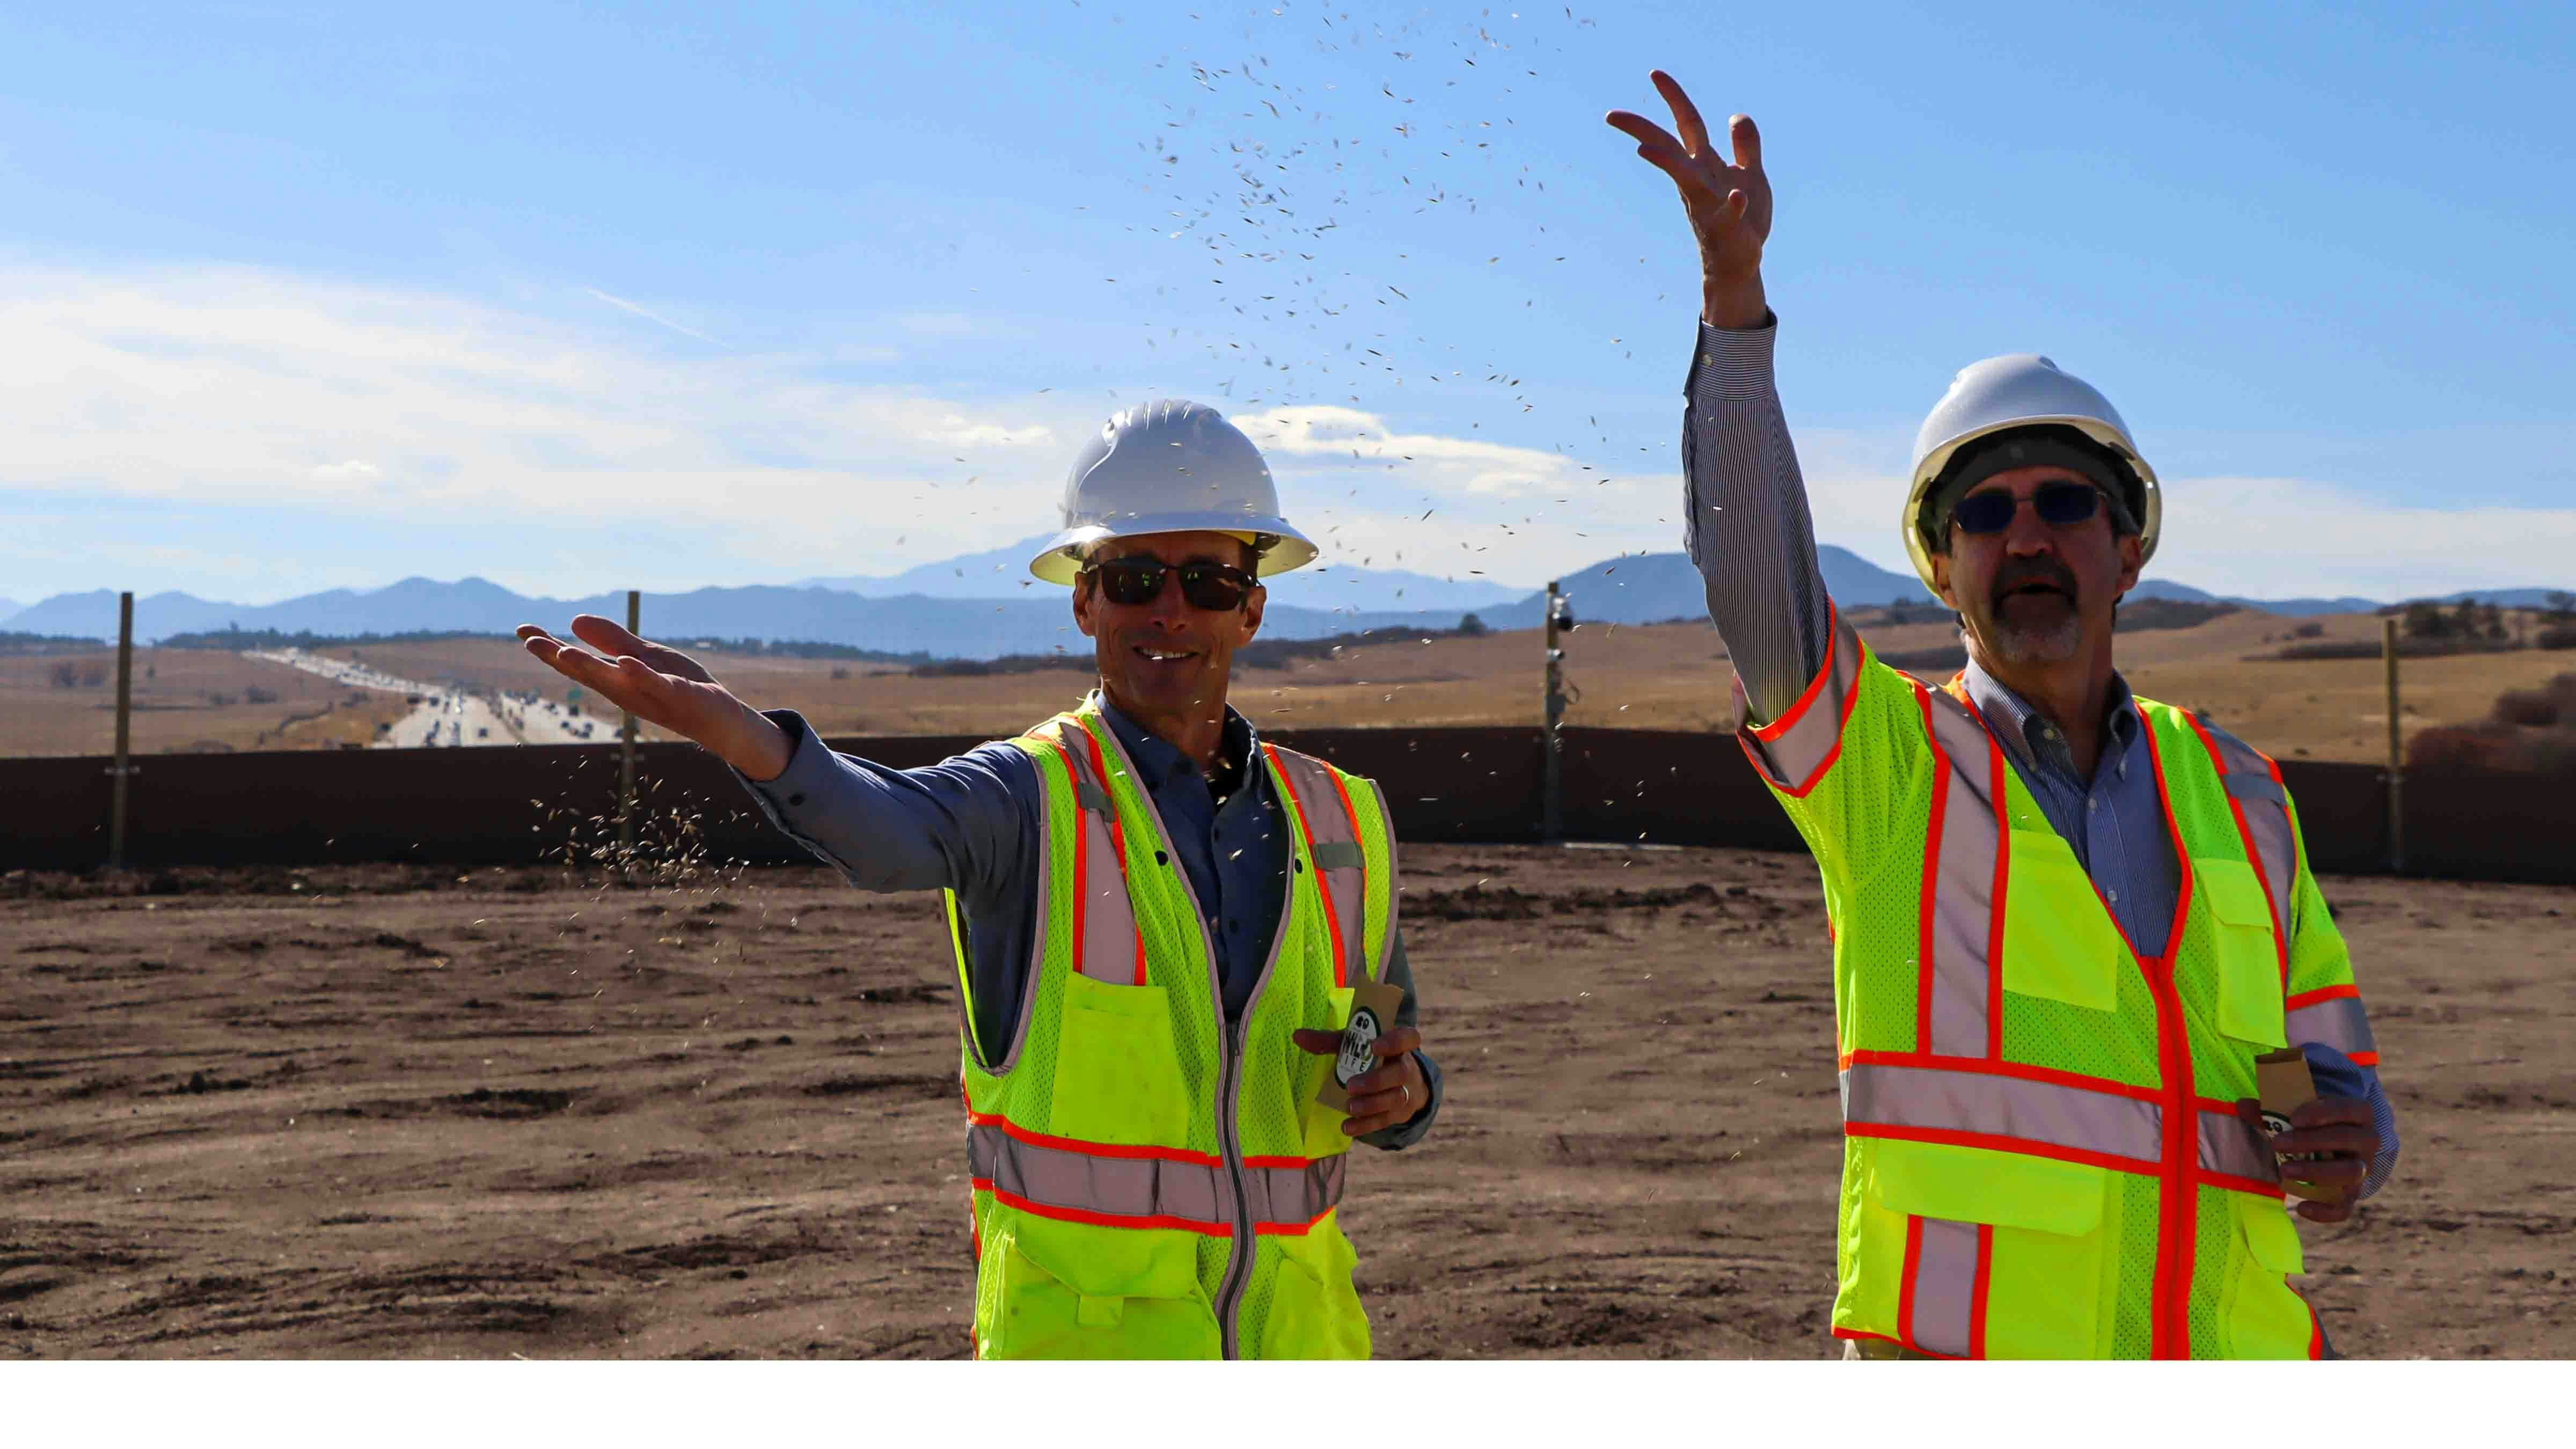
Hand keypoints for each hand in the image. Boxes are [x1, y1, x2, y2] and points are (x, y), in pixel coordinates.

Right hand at [515, 615, 791, 779]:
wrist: (721, 720)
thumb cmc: (680, 688)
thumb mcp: (645, 657)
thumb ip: (613, 641)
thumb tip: (573, 621)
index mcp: (616, 680)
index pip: (577, 662)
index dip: (550, 648)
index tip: (521, 630)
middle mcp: (627, 691)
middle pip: (588, 673)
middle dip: (558, 658)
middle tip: (530, 642)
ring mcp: (651, 696)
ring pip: (616, 682)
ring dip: (590, 668)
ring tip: (563, 652)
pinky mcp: (678, 696)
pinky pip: (657, 686)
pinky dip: (642, 676)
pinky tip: (627, 663)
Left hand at [1294, 1025, 1427, 1137]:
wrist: (1399, 1084)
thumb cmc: (1371, 1057)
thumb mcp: (1353, 1045)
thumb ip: (1328, 1041)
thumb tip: (1298, 1036)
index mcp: (1398, 1044)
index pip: (1408, 1037)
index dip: (1394, 1041)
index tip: (1373, 1046)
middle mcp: (1406, 1067)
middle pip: (1400, 1073)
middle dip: (1376, 1081)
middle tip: (1351, 1086)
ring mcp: (1405, 1091)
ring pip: (1395, 1099)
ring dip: (1372, 1105)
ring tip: (1349, 1107)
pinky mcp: (1398, 1113)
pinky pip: (1385, 1120)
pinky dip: (1365, 1125)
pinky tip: (1347, 1127)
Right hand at [1604, 71, 1771, 326]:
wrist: (1740, 263)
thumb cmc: (1742, 219)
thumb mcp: (1751, 174)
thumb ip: (1746, 146)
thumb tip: (1736, 116)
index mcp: (1703, 165)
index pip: (1686, 124)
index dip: (1673, 98)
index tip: (1654, 73)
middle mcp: (1699, 181)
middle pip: (1669, 148)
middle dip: (1642, 129)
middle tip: (1610, 115)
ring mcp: (1710, 205)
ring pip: (1686, 179)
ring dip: (1667, 163)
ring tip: (1644, 148)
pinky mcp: (1729, 227)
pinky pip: (1729, 214)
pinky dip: (1733, 205)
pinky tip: (1737, 196)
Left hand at [2239, 1097, 2381, 1223]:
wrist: (2329, 1143)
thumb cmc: (2309, 1121)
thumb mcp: (2293, 1111)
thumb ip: (2269, 1109)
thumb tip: (2241, 1106)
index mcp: (2358, 1113)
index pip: (2349, 1109)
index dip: (2323, 1113)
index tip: (2294, 1119)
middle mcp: (2367, 1140)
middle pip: (2348, 1139)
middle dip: (2311, 1142)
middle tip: (2277, 1143)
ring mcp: (2362, 1168)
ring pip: (2351, 1173)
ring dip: (2317, 1172)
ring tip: (2284, 1170)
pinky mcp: (2351, 1193)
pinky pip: (2345, 1207)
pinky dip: (2326, 1212)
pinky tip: (2301, 1208)